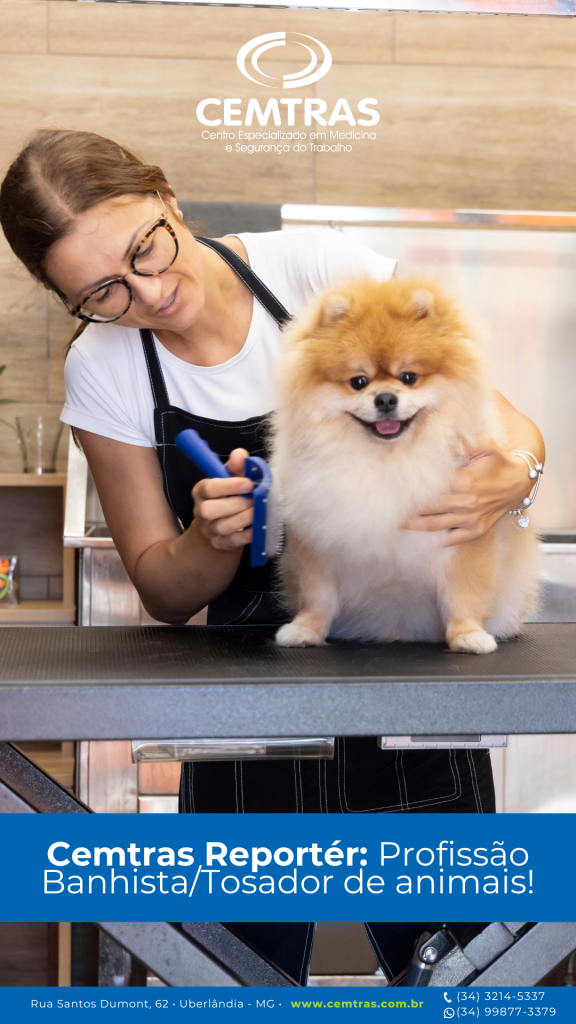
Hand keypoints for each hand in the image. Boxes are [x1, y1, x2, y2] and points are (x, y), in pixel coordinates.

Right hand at [192, 448, 253, 550]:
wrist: (220, 523)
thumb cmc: (228, 495)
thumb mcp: (231, 477)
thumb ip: (236, 465)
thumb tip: (240, 454)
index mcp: (201, 491)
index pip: (209, 488)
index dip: (229, 486)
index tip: (249, 483)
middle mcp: (201, 511)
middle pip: (208, 510)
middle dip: (234, 504)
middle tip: (253, 500)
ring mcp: (209, 529)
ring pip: (222, 527)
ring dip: (243, 519)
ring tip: (258, 512)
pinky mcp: (219, 543)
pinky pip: (232, 542)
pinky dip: (247, 535)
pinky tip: (259, 528)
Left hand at [403, 435, 531, 546]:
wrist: (521, 482)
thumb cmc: (499, 461)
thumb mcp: (484, 445)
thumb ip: (462, 442)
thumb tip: (440, 441)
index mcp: (464, 481)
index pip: (430, 488)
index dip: (411, 490)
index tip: (396, 489)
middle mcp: (465, 502)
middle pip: (428, 509)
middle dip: (407, 510)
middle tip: (389, 508)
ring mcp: (471, 519)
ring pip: (435, 525)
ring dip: (415, 526)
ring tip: (397, 524)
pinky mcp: (477, 530)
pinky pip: (452, 539)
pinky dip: (437, 539)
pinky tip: (421, 539)